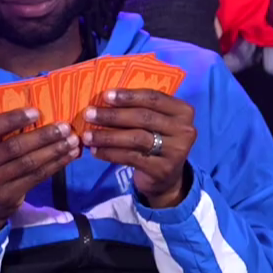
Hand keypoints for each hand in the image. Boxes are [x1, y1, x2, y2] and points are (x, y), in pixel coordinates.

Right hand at [0, 108, 79, 233]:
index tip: (37, 112)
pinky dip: (55, 165)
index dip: (13, 119)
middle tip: (64, 127)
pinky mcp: (7, 196)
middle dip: (43, 136)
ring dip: (54, 150)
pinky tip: (68, 156)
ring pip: (28, 163)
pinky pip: (36, 177)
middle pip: (13, 147)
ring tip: (72, 141)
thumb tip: (37, 114)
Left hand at [82, 89, 196, 207]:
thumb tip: (105, 98)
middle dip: (113, 116)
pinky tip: (96, 151)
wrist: (168, 177)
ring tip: (88, 135)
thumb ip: (140, 108)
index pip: (154, 98)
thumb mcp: (157, 122)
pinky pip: (131, 157)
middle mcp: (184, 130)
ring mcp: (176, 151)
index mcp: (183, 111)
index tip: (105, 96)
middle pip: (143, 118)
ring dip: (108, 136)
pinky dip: (110, 153)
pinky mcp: (162, 169)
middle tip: (90, 114)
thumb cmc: (157, 140)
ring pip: (136, 138)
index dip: (129, 96)